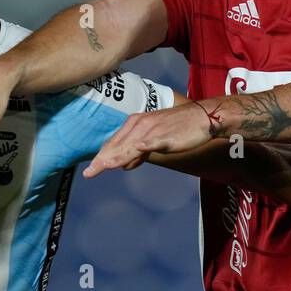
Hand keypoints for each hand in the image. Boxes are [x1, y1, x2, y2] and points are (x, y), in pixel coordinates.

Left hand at [83, 103, 213, 177]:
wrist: (201, 117)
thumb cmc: (177, 128)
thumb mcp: (154, 140)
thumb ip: (138, 152)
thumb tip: (124, 166)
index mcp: (135, 124)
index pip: (114, 143)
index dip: (101, 156)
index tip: (90, 170)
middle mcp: (140, 125)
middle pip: (117, 145)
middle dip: (103, 160)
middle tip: (89, 173)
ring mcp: (152, 130)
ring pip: (130, 146)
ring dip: (116, 157)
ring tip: (103, 166)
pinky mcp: (164, 136)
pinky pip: (150, 143)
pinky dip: (141, 148)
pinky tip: (133, 155)